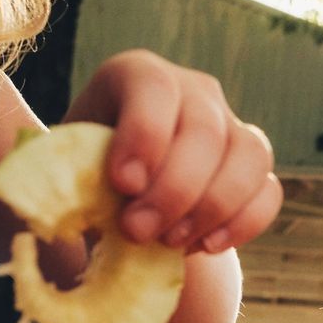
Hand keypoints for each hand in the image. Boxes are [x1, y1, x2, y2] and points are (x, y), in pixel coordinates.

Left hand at [64, 49, 282, 254]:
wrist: (126, 198)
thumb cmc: (87, 178)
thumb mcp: (66, 168)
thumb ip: (64, 181)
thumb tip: (54, 215)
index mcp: (140, 76)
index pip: (155, 91)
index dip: (144, 136)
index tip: (123, 185)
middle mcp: (195, 93)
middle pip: (206, 132)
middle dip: (174, 190)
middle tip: (138, 233)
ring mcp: (234, 127)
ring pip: (250, 158)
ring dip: (213, 208)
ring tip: (172, 243)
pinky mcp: (257, 169)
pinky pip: (269, 192)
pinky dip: (243, 223)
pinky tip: (207, 246)